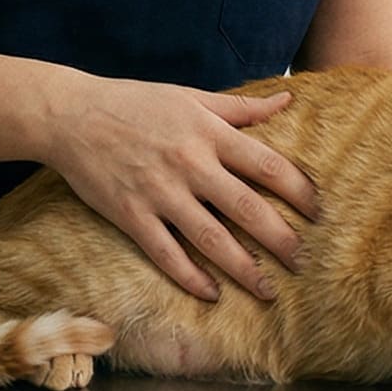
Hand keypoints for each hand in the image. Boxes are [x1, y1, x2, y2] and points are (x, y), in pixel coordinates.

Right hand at [46, 79, 319, 302]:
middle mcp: (190, 164)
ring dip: (243, 269)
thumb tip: (287, 99)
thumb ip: (241, 107)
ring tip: (268, 290)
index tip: (319, 213)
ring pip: (211, 239)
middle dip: (280, 239)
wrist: (72, 116)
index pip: (268, 165)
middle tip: (303, 262)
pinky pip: (166, 253)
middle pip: (247, 208)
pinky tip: (211, 294)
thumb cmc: (135, 103)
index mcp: (209, 134)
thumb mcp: (191, 97)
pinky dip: (190, 277)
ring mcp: (160, 193)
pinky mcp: (131, 215)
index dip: (299, 191)